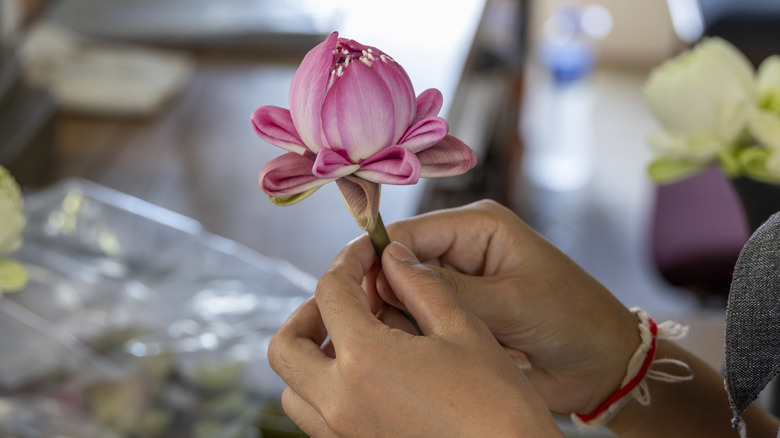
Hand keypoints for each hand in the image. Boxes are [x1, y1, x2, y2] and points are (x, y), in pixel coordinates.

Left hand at [268, 239, 562, 436]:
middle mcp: (339, 402)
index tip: (367, 251)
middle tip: (345, 299)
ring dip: (310, 358)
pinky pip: (316, 421)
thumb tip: (395, 257)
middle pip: (285, 347)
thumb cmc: (498, 404)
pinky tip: (367, 379)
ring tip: (352, 342)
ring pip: (292, 390)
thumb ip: (421, 287)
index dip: (347, 261)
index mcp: (365, 360)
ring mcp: (342, 435)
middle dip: (308, 313)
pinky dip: (325, 392)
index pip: (331, 293)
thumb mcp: (463, 331)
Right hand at [367, 200, 640, 415]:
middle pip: (401, 264)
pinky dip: (421, 337)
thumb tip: (389, 268)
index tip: (359, 293)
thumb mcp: (510, 301)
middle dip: (392, 295)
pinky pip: (423, 320)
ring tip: (421, 343)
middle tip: (392, 328)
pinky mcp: (461, 314)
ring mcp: (461, 285)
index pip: (410, 232)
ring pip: (406, 296)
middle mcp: (463, 250)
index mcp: (477, 227)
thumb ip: (448, 288)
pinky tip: (432, 353)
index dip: (380, 259)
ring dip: (407, 320)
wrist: (602, 364)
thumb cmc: (571, 319)